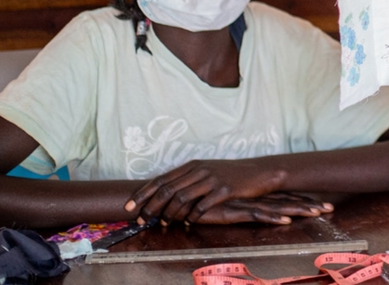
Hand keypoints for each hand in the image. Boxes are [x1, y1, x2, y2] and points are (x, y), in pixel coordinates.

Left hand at [125, 159, 291, 224]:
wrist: (259, 173)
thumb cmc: (230, 174)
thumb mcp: (207, 172)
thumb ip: (188, 180)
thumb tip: (164, 195)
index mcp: (193, 165)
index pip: (162, 179)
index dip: (143, 193)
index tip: (129, 206)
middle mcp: (200, 169)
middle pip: (168, 189)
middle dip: (151, 206)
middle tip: (142, 220)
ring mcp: (212, 179)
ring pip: (182, 198)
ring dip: (169, 214)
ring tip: (165, 224)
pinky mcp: (225, 189)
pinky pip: (202, 205)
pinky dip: (192, 216)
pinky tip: (189, 222)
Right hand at [196, 193, 334, 225]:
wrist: (183, 196)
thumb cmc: (203, 200)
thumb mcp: (225, 204)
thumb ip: (237, 205)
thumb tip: (249, 207)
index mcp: (255, 196)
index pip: (283, 198)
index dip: (301, 200)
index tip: (321, 203)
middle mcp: (254, 198)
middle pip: (286, 201)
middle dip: (308, 205)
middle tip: (329, 208)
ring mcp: (246, 203)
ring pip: (278, 208)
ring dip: (298, 210)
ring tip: (318, 213)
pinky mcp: (235, 211)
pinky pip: (258, 216)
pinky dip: (273, 219)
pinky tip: (286, 222)